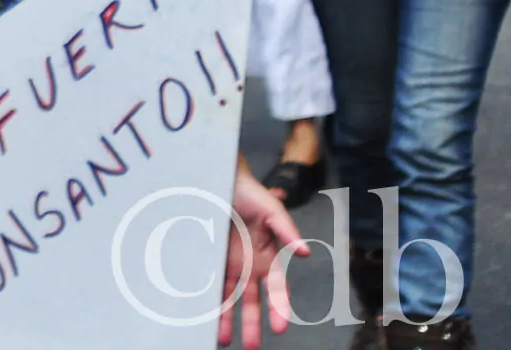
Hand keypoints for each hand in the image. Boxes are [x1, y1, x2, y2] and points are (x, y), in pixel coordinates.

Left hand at [219, 155, 305, 348]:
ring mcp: (229, 264)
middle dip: (252, 325)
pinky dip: (208, 301)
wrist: (218, 177)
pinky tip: (203, 318)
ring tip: (223, 341)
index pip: (277, 289)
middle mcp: (249, 266)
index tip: (280, 327)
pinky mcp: (210, 258)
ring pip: (228, 298)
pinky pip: (209, 284)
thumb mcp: (273, 210)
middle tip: (252, 348)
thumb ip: (288, 232)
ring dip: (227, 320)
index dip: (279, 308)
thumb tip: (307, 253)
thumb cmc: (251, 193)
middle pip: (251, 302)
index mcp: (268, 257)